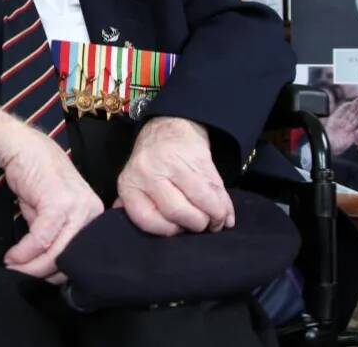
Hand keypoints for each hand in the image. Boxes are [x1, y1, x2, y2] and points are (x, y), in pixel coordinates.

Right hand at [1, 129, 103, 283]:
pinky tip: (11, 256)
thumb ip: (54, 235)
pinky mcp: (59, 204)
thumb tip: (46, 266)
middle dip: (43, 273)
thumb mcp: (49, 211)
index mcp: (93, 214)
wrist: (23, 146)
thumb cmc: (35, 177)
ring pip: (56, 253)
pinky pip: (41, 240)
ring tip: (12, 266)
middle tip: (20, 275)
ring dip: (30, 266)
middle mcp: (91, 211)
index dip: (57, 271)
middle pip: (70, 258)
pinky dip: (23, 253)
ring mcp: (78, 207)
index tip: (37, 277)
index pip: (80, 254)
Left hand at [115, 116, 233, 236]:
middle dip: (196, 224)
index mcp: (130, 183)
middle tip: (202, 226)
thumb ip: (136, 206)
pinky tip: (226, 214)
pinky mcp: (198, 157)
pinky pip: (215, 187)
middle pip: (177, 211)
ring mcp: (175, 163)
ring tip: (218, 221)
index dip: (168, 230)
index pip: (147, 219)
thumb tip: (136, 233)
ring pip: (201, 199)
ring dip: (215, 215)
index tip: (179, 230)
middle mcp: (149, 172)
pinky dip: (225, 205)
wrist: (169, 124)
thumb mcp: (134, 181)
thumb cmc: (151, 161)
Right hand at [325, 98, 357, 155]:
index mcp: (349, 130)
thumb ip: (356, 135)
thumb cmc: (336, 146)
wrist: (326, 146)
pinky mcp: (333, 119)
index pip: (356, 120)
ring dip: (353, 105)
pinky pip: (339, 111)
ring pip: (348, 111)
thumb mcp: (349, 142)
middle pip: (353, 114)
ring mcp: (339, 121)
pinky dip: (344, 107)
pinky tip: (349, 103)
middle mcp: (344, 124)